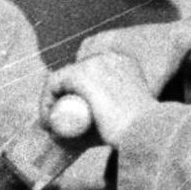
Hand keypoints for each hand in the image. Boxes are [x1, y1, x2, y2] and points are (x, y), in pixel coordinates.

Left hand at [45, 50, 159, 148]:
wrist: (145, 132)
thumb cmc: (140, 132)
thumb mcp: (127, 116)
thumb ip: (118, 117)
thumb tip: (100, 127)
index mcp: (123, 63)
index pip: (88, 76)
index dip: (72, 97)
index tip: (68, 120)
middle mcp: (108, 57)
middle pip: (73, 76)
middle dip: (61, 98)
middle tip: (57, 125)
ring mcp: (94, 63)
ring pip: (61, 79)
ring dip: (50, 101)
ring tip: (52, 127)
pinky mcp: (81, 73)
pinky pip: (53, 83)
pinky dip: (45, 101)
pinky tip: (47, 121)